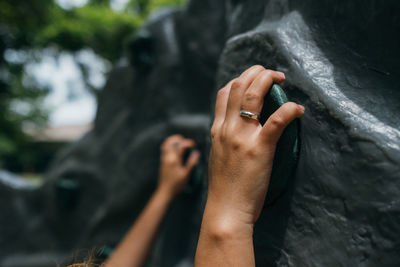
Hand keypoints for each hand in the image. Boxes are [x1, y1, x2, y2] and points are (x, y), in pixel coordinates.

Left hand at [158, 135, 199, 196]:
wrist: (165, 192)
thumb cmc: (176, 185)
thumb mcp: (186, 175)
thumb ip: (191, 163)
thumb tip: (197, 153)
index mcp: (174, 160)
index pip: (181, 146)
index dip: (188, 143)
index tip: (194, 145)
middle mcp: (167, 157)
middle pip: (170, 141)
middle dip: (179, 139)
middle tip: (186, 141)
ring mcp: (164, 159)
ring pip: (166, 144)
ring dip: (173, 141)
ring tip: (180, 142)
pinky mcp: (162, 161)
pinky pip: (164, 149)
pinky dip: (169, 145)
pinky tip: (175, 149)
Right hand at [207, 65, 304, 229]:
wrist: (225, 209)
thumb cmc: (225, 187)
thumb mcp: (219, 156)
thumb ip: (225, 139)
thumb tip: (237, 129)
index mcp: (217, 130)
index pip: (225, 93)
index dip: (240, 79)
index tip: (254, 78)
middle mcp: (227, 128)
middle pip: (238, 86)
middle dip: (256, 72)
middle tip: (272, 73)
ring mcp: (242, 137)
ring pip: (253, 95)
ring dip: (268, 80)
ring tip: (281, 78)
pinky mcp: (260, 149)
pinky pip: (277, 121)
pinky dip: (290, 110)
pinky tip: (299, 109)